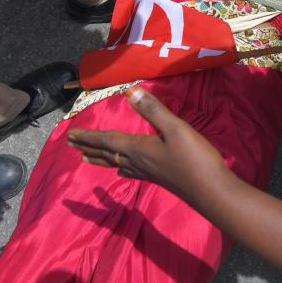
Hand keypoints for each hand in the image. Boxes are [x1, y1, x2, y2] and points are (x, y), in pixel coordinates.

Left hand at [66, 86, 229, 199]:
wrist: (212, 191)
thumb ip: (153, 110)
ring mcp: (148, 172)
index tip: (70, 134)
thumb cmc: (195, 158)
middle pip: (107, 152)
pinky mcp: (158, 178)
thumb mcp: (176, 129)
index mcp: (139, 149)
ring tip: (84, 158)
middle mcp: (138, 162)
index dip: (89, 136)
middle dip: (88, 147)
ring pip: (116, 163)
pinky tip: (121, 171)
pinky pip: (130, 171)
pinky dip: (121, 168)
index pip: (107, 140)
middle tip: (70, 143)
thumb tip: (129, 91)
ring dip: (99, 158)